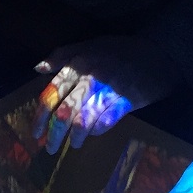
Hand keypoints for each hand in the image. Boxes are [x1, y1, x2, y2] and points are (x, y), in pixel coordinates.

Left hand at [30, 36, 181, 153]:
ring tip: (73, 144)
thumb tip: (37, 68)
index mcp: (78, 64)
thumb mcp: (88, 44)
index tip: (35, 133)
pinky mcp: (127, 100)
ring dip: (75, 137)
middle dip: (54, 134)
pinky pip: (106, 121)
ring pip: (83, 120)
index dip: (41, 116)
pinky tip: (94, 133)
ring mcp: (108, 89)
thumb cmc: (120, 50)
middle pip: (64, 112)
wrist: (157, 51)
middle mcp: (90, 77)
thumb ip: (62, 55)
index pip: (52, 93)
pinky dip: (97, 130)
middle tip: (50, 147)